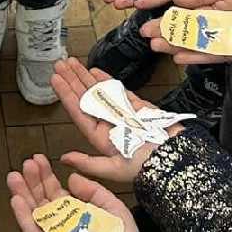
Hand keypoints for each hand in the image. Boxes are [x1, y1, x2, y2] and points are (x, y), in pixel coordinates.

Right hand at [7, 154, 156, 231]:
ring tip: (14, 176)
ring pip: (34, 216)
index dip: (46, 177)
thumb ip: (92, 191)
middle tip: (25, 163)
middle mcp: (62, 228)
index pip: (55, 193)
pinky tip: (16, 200)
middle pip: (42, 201)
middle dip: (32, 182)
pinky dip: (23, 218)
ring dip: (23, 195)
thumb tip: (71, 177)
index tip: (38, 158)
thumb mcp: (110, 206)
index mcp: (75, 216)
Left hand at [52, 58, 184, 182]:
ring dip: (85, 76)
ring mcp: (122, 112)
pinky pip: (118, 90)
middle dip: (72, 80)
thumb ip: (88, 163)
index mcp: (100, 137)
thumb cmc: (145, 167)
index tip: (55, 79)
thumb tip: (63, 158)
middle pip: (86, 97)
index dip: (66, 95)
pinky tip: (94, 71)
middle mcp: (109, 123)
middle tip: (59, 64)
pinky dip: (107, 80)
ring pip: (99, 90)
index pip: (78, 111)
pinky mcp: (137, 106)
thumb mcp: (113, 169)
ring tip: (71, 62)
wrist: (176, 158)